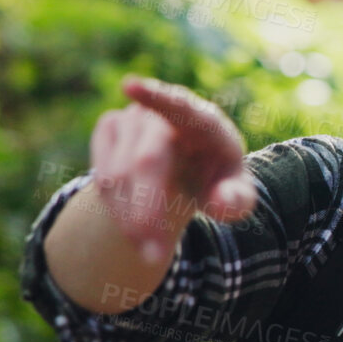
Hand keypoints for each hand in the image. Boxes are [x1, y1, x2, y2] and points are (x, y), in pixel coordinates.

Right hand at [87, 75, 255, 263]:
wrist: (188, 171)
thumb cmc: (217, 179)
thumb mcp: (236, 194)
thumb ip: (238, 200)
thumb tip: (223, 203)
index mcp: (204, 121)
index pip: (179, 106)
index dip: (155, 96)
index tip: (130, 87)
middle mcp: (164, 113)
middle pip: (146, 161)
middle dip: (147, 211)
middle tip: (153, 254)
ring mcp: (133, 117)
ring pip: (118, 176)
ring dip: (133, 220)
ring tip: (152, 248)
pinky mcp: (109, 129)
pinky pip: (103, 177)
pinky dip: (118, 210)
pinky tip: (137, 225)